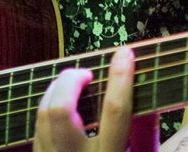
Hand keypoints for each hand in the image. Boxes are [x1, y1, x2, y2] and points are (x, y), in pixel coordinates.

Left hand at [33, 47, 158, 151]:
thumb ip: (145, 135)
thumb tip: (149, 100)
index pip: (115, 113)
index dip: (120, 79)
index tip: (125, 53)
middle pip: (61, 110)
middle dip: (71, 81)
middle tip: (85, 73)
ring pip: (43, 113)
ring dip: (57, 90)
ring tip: (74, 85)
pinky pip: (38, 125)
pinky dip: (48, 107)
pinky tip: (60, 103)